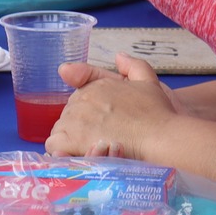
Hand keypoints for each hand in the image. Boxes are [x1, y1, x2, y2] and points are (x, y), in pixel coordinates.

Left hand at [44, 55, 183, 159]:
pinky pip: (55, 146)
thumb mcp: (148, 82)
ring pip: (60, 131)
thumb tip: (118, 56)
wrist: (160, 137)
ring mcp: (76, 119)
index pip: (78, 98)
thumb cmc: (158, 113)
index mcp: (95, 85)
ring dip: (70, 141)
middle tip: (98, 142)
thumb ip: (133, 66)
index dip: (88, 114)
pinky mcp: (73, 140)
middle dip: (79, 129)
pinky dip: (63, 152)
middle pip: (68, 115)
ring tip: (90, 152)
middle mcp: (82, 99)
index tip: (100, 126)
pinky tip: (78, 158)